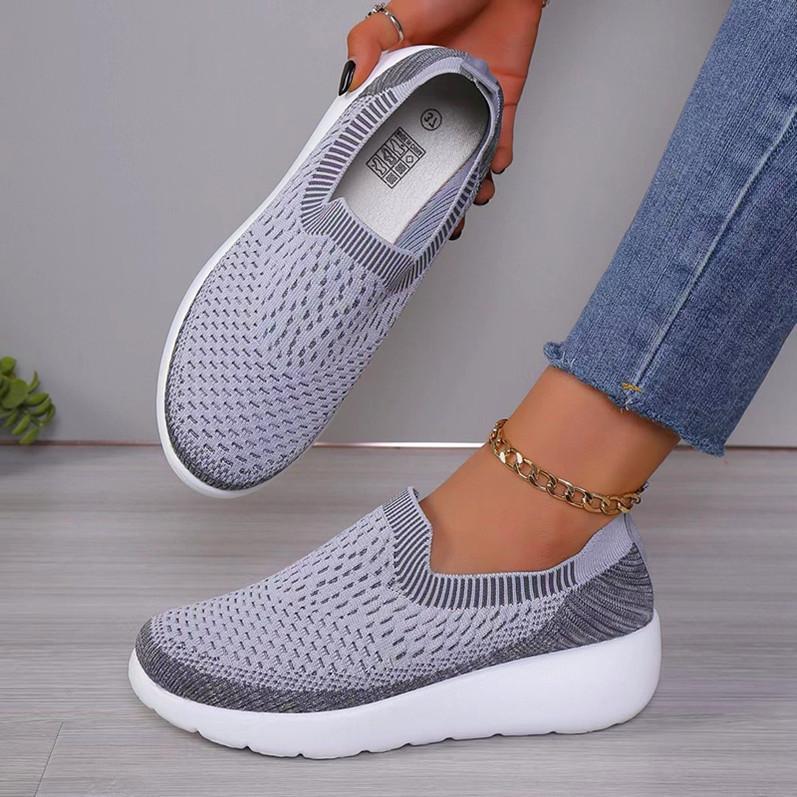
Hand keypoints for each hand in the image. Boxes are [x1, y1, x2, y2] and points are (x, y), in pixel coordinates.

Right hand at [343, 0, 542, 236]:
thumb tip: (348, 87)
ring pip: (467, 161)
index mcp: (405, 94)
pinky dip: (499, 159)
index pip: (393, 141)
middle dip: (433, 198)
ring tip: (468, 201)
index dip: (391, 173)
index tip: (389, 203)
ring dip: (469, 187)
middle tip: (434, 224)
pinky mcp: (502, 103)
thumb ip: (368, 43)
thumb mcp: (396, 14)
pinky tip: (493, 168)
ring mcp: (469, 109)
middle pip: (431, 163)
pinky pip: (501, 141)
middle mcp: (435, 108)